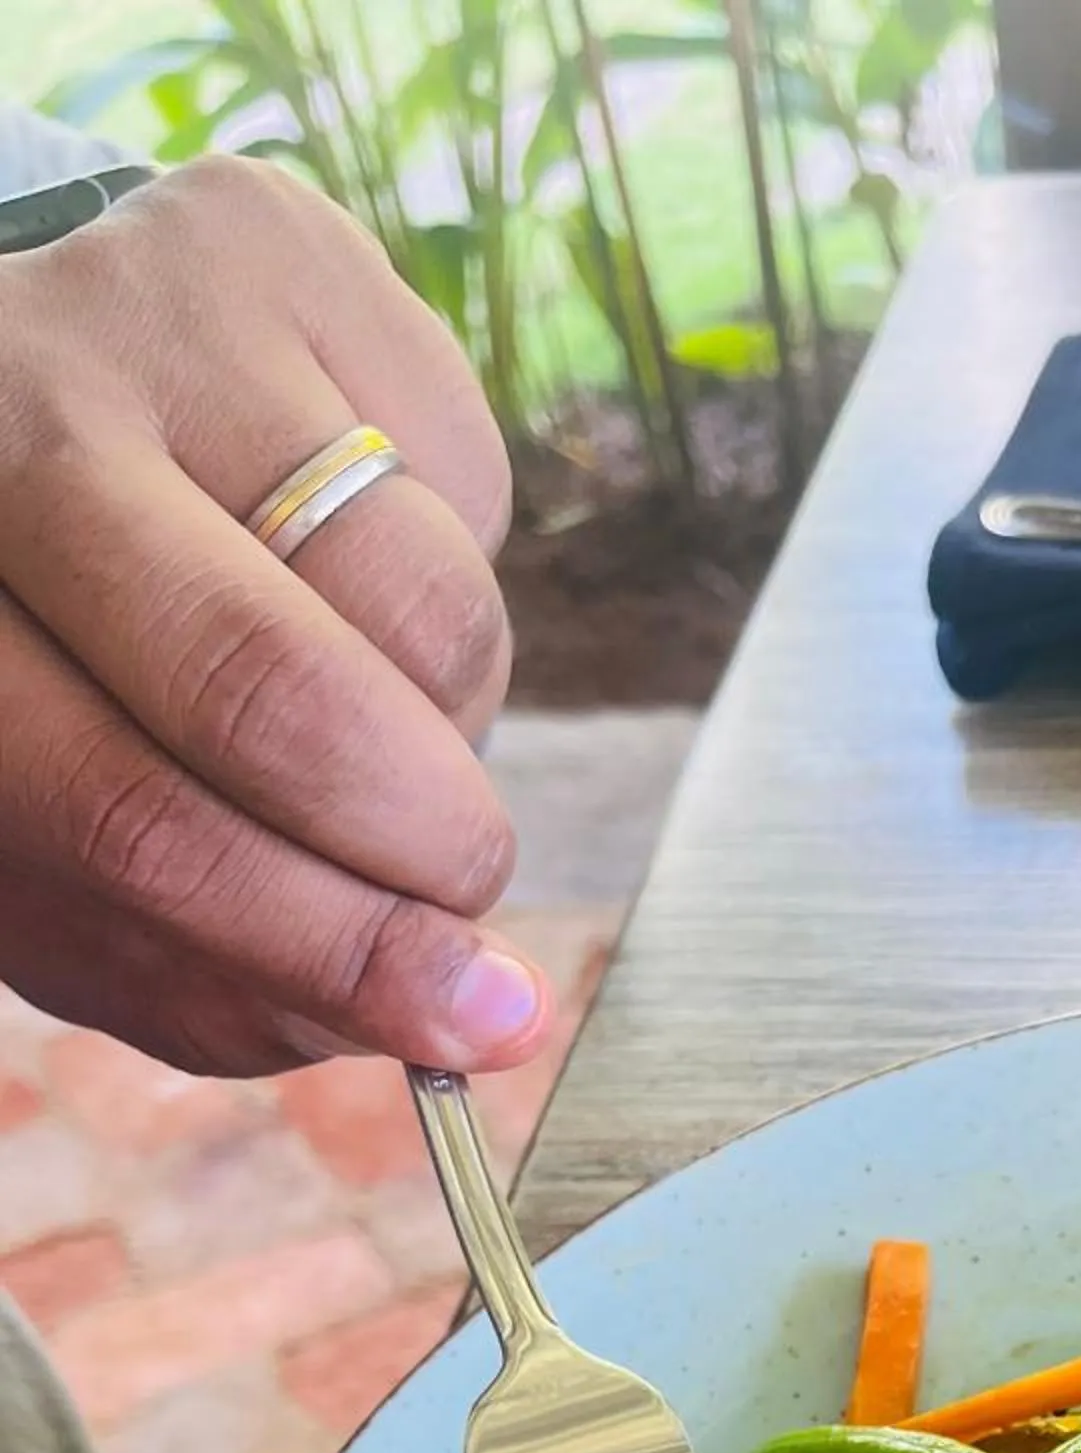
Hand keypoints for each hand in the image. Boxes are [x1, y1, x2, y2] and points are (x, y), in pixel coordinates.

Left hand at [0, 154, 547, 1076]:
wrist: (21, 399)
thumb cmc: (64, 683)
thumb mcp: (82, 859)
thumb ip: (237, 973)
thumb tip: (472, 1020)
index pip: (141, 819)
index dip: (325, 944)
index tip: (469, 1024)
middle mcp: (5, 430)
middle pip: (276, 691)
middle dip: (421, 843)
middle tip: (466, 888)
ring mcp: (134, 311)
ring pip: (414, 594)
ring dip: (453, 717)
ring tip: (393, 717)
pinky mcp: (268, 240)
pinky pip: (467, 477)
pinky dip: (462, 568)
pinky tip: (366, 562)